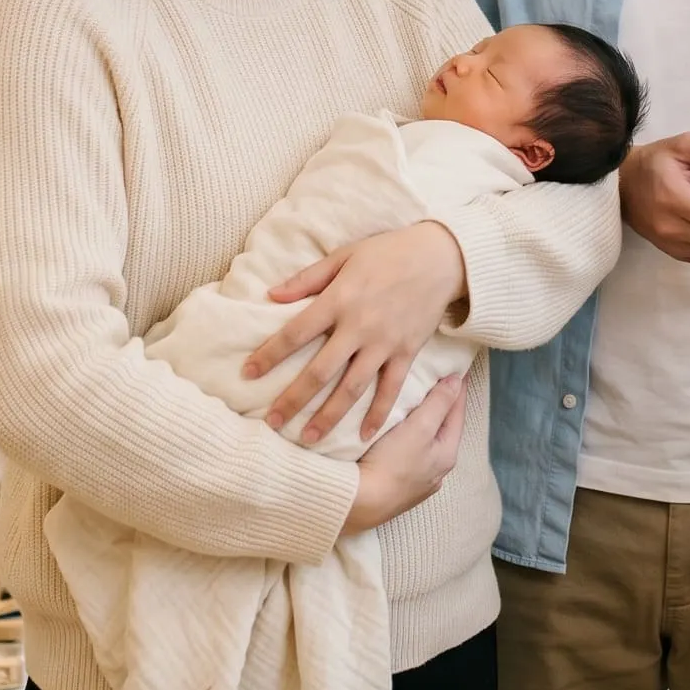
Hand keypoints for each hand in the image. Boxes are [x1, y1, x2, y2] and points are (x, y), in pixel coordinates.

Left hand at [246, 221, 464, 444]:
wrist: (441, 257)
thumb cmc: (388, 252)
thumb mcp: (344, 255)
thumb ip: (308, 278)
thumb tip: (271, 294)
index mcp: (339, 299)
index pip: (295, 333)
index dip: (269, 354)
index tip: (248, 374)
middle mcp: (359, 326)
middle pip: (320, 371)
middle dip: (293, 399)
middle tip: (272, 421)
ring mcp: (385, 343)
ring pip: (352, 388)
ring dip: (329, 415)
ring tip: (309, 437)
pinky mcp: (407, 353)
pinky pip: (391, 389)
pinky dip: (378, 413)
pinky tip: (365, 435)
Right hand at [343, 376, 465, 535]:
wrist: (358, 503)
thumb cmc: (392, 464)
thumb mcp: (421, 427)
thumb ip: (439, 403)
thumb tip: (456, 380)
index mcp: (447, 454)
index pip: (457, 413)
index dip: (456, 389)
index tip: (456, 369)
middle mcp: (436, 471)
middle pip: (441, 430)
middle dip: (439, 407)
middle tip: (434, 382)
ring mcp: (417, 483)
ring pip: (423, 445)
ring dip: (420, 425)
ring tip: (412, 406)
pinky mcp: (396, 488)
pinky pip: (406, 457)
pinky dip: (405, 441)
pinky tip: (393, 437)